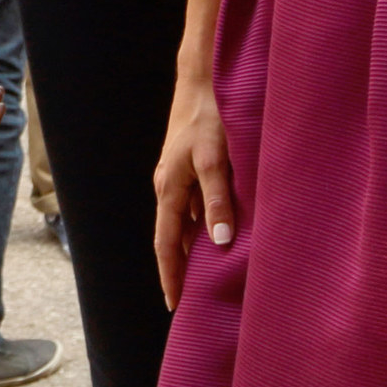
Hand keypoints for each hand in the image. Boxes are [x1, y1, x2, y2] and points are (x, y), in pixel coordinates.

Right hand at [152, 73, 234, 309]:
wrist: (203, 80)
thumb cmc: (210, 117)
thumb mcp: (215, 159)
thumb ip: (218, 199)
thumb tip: (219, 241)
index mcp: (169, 189)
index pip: (166, 244)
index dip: (170, 276)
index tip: (175, 306)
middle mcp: (169, 187)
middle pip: (173, 238)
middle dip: (180, 270)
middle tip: (193, 303)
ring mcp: (178, 177)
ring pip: (184, 224)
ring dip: (193, 251)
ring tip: (207, 279)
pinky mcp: (190, 168)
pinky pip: (194, 208)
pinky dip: (203, 228)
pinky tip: (220, 238)